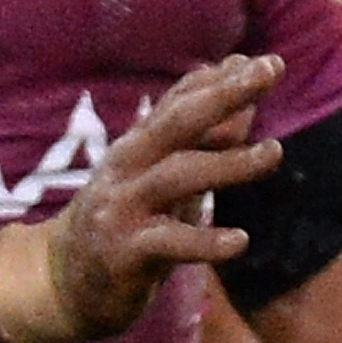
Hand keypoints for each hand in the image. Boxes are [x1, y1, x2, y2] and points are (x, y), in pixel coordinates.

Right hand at [47, 53, 283, 336]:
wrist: (66, 282)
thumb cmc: (132, 217)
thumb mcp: (169, 175)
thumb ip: (208, 139)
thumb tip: (249, 97)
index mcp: (140, 144)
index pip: (181, 102)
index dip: (221, 81)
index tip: (266, 61)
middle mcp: (127, 167)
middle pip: (177, 123)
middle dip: (224, 95)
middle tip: (270, 72)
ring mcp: (121, 208)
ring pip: (177, 176)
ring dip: (228, 163)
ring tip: (275, 152)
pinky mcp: (123, 253)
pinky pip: (168, 243)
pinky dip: (204, 242)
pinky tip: (239, 241)